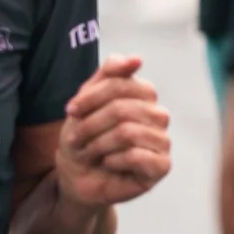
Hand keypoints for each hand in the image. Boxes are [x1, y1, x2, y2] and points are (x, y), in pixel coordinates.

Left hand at [56, 55, 170, 207]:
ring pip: (128, 132)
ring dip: (97, 144)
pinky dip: (113, 160)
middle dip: (90, 125)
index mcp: (141, 96)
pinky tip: (107, 163)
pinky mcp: (162, 166)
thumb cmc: (82, 136)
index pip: (121, 84)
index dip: (91, 97)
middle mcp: (157, 115)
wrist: (76, 175)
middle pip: (123, 109)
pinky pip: (138, 156)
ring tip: (88, 152)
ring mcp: (162, 141)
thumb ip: (107, 76)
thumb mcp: (85, 102)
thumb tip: (137, 58)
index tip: (70, 110)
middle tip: (76, 138)